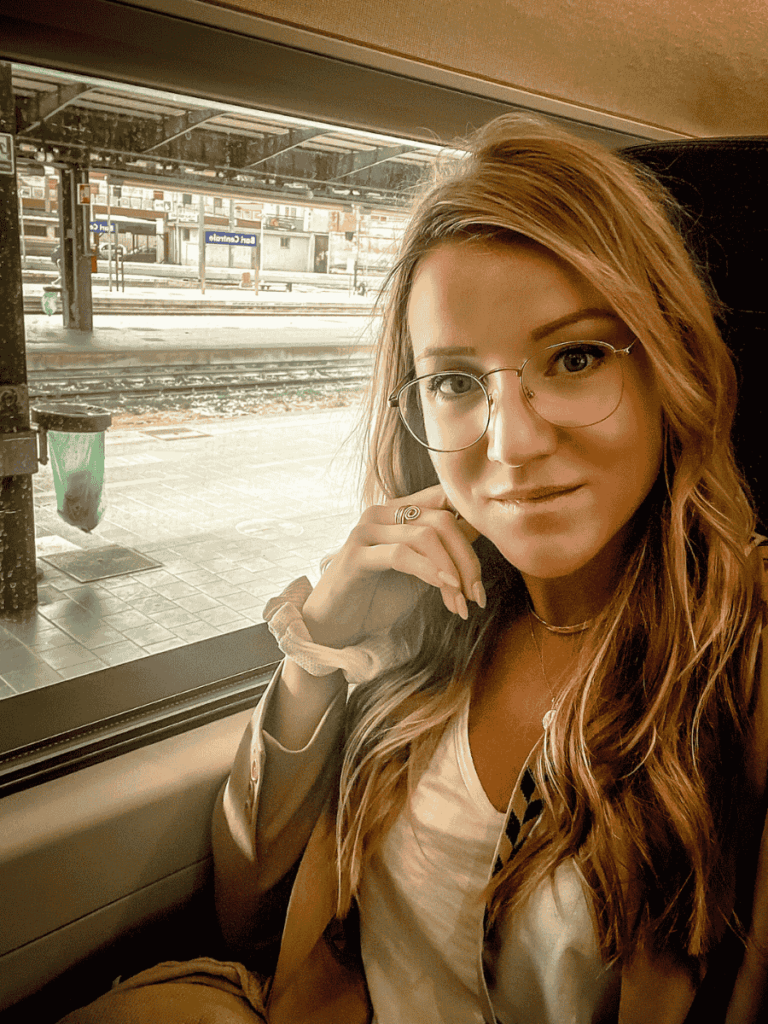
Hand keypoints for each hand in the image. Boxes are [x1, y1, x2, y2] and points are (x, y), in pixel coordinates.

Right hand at [301, 484, 485, 648]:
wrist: (338, 628)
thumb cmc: (378, 598)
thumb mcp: (422, 571)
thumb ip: (445, 549)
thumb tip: (481, 530)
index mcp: (399, 511)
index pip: (446, 499)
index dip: (473, 527)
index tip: (482, 570)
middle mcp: (382, 513)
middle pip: (442, 520)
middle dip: (467, 560)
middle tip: (476, 596)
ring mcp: (366, 531)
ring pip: (426, 535)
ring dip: (451, 572)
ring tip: (459, 603)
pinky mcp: (355, 554)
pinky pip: (401, 555)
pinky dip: (428, 571)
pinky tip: (442, 588)